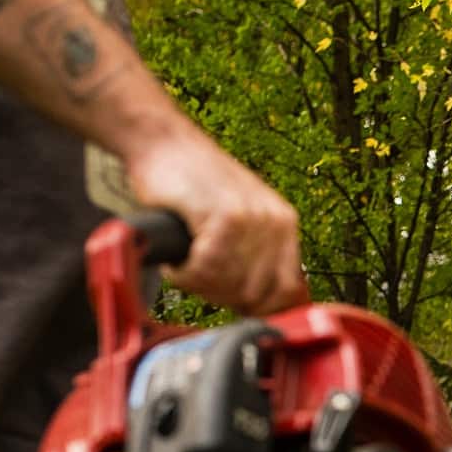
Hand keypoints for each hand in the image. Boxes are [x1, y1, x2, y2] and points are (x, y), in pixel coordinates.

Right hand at [126, 122, 307, 317]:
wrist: (165, 143)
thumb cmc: (193, 183)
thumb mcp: (239, 221)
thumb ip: (255, 257)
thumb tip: (261, 307)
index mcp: (285, 226)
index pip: (287, 292)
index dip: (257, 308)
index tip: (231, 304)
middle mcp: (275, 222)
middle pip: (256, 296)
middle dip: (221, 297)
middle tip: (197, 278)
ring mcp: (252, 219)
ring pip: (230, 286)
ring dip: (199, 284)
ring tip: (186, 263)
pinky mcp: (224, 216)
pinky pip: (205, 271)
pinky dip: (183, 274)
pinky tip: (176, 259)